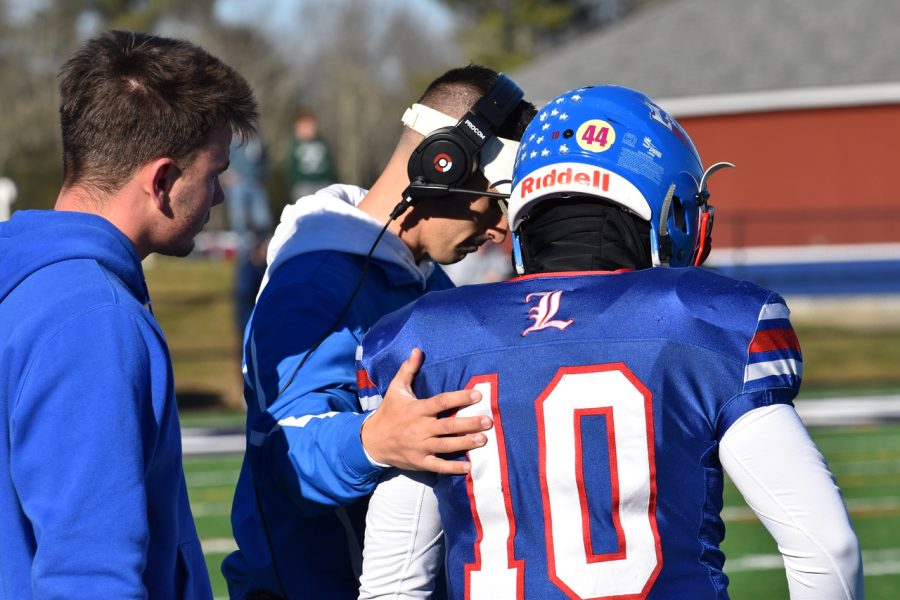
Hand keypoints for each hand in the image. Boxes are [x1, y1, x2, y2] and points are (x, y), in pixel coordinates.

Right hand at [361, 348, 491, 474]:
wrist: (372, 440)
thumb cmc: (388, 412)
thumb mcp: (396, 389)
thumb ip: (408, 370)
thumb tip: (418, 350)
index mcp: (417, 409)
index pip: (441, 402)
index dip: (459, 398)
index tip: (477, 395)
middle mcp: (420, 428)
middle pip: (448, 426)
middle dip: (469, 423)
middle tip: (488, 421)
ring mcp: (420, 446)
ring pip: (447, 445)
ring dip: (466, 443)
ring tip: (484, 440)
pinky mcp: (420, 462)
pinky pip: (439, 466)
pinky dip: (453, 467)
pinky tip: (469, 467)